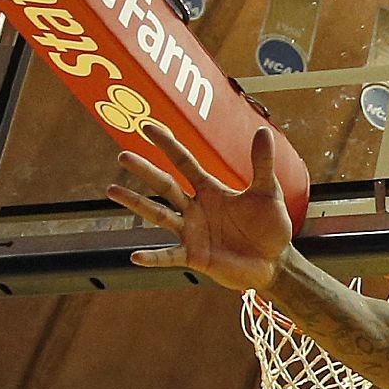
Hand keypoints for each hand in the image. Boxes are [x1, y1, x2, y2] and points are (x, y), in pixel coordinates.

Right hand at [109, 122, 296, 292]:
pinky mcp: (194, 256)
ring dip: (136, 204)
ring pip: (158, 215)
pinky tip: (136, 256)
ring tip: (112, 191)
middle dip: (145, 171)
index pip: (184, 162)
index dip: (168, 144)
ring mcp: (192, 232)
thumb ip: (262, 164)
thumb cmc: (270, 226)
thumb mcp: (268, 193)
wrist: (275, 262)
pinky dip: (153, 257)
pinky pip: (170, 256)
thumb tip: (263, 131)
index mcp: (210, 189)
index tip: (148, 127)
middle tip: (123, 156)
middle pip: (165, 185)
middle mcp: (195, 208)